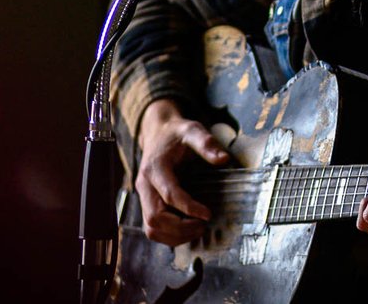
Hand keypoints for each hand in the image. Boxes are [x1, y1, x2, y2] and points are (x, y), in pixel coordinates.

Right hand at [135, 99, 231, 245]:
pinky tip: (188, 230)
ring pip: (151, 228)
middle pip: (155, 218)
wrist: (159, 134)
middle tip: (203, 225)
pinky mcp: (146, 204)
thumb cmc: (177, 134)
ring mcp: (143, 197)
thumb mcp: (193, 131)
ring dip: (175, 236)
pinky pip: (152, 229)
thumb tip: (224, 159)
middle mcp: (144, 185)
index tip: (208, 214)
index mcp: (155, 167)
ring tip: (198, 229)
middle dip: (181, 227)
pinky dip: (169, 236)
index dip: (189, 208)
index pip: (169, 195)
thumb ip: (207, 143)